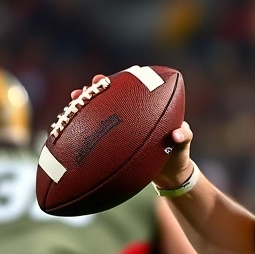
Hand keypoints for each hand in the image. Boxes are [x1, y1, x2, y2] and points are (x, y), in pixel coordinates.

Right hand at [71, 74, 194, 188]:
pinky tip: (70, 127)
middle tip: (85, 88)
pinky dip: (85, 131)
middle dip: (96, 90)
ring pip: (99, 114)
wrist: (169, 175)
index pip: (131, 90)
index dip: (119, 82)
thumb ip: (184, 137)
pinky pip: (98, 136)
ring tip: (74, 99)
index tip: (107, 79)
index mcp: (148, 111)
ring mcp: (121, 130)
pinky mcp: (114, 144)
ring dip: (85, 106)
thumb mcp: (183, 145)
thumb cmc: (178, 155)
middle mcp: (131, 117)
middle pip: (110, 99)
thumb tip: (176, 134)